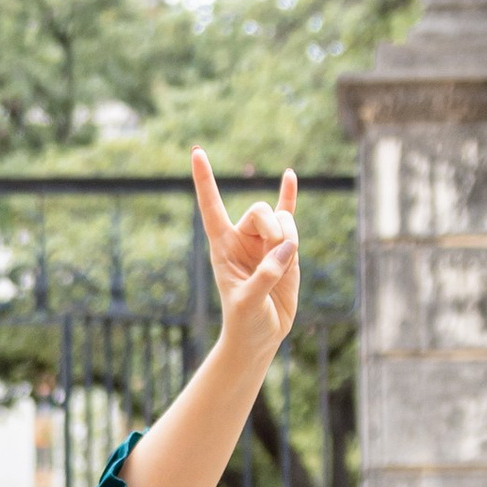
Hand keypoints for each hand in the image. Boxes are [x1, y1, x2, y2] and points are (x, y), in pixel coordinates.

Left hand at [192, 149, 299, 363]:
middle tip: (279, 252)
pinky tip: (290, 175)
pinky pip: (288, 214)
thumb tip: (288, 247)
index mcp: (222, 246)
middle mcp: (241, 238)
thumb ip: (266, 275)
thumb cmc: (245, 320)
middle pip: (259, 210)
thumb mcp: (249, 302)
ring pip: (282, 219)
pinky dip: (289, 195)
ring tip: (287, 262)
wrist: (260, 334)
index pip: (211, 207)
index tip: (196, 152)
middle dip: (274, 227)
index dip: (204, 181)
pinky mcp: (285, 248)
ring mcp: (265, 241)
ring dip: (290, 236)